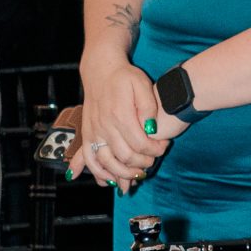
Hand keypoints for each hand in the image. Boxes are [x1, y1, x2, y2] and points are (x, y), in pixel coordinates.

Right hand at [72, 60, 183, 190]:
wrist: (100, 70)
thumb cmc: (124, 77)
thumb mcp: (142, 84)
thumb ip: (149, 107)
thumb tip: (152, 129)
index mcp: (120, 114)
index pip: (140, 144)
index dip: (155, 150)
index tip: (163, 146)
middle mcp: (104, 125)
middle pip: (125, 156)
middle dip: (142, 164)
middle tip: (152, 161)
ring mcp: (93, 131)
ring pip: (105, 162)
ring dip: (122, 174)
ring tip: (136, 175)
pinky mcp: (87, 134)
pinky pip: (89, 158)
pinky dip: (98, 172)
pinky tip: (109, 180)